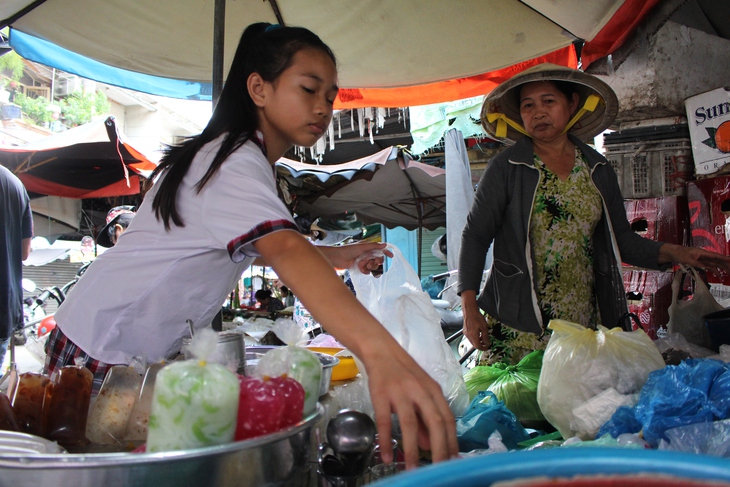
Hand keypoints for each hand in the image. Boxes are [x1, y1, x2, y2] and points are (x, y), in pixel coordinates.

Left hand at [319, 242, 391, 273]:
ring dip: (369, 266)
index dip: (386, 252)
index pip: (380, 250)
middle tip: (372, 262)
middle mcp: (367, 254)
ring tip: (363, 265)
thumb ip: (374, 246)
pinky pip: (367, 271)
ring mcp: (363, 261)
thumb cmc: (348, 250)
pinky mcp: (360, 268)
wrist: (337, 258)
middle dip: (376, 262)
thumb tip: (385, 244)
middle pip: (378, 260)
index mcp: (368, 248)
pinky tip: (360, 269)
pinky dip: (365, 271)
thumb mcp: (362, 247)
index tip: (391, 256)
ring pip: (373, 266)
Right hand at [363, 344, 458, 468]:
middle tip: (438, 468)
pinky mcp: (381, 395)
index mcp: (433, 391)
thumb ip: (425, 418)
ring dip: (412, 449)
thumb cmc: (403, 374)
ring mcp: (400, 392)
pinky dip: (387, 440)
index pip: (448, 419)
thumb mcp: (419, 393)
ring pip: (410, 424)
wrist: (382, 351)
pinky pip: (384, 421)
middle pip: (435, 422)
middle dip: (439, 448)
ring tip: (412, 469)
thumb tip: (429, 445)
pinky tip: (387, 456)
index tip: (453, 461)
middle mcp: (420, 391)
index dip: (451, 441)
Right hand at [461, 290, 488, 349]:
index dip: (483, 348)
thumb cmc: (477, 318)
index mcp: (473, 335)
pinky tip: (478, 334)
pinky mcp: (464, 331)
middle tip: (486, 343)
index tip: (487, 347)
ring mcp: (465, 333)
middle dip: (480, 345)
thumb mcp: (484, 327)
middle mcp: (468, 336)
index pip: (477, 346)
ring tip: (482, 338)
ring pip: (472, 341)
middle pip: (474, 345)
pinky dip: (474, 338)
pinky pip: (470, 337)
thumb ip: (485, 336)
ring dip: (477, 342)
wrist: (469, 311)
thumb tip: (487, 343)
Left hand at [659, 243, 729, 275]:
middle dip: (725, 264)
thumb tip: (705, 268)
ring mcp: (703, 259)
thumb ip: (697, 263)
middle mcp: (704, 256)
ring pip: (714, 264)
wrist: (674, 253)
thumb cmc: (680, 254)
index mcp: (702, 252)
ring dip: (721, 268)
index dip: (723, 258)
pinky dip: (714, 270)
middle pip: (717, 260)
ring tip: (728, 273)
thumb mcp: (687, 259)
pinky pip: (709, 266)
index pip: (715, 256)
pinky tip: (718, 274)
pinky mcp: (700, 262)